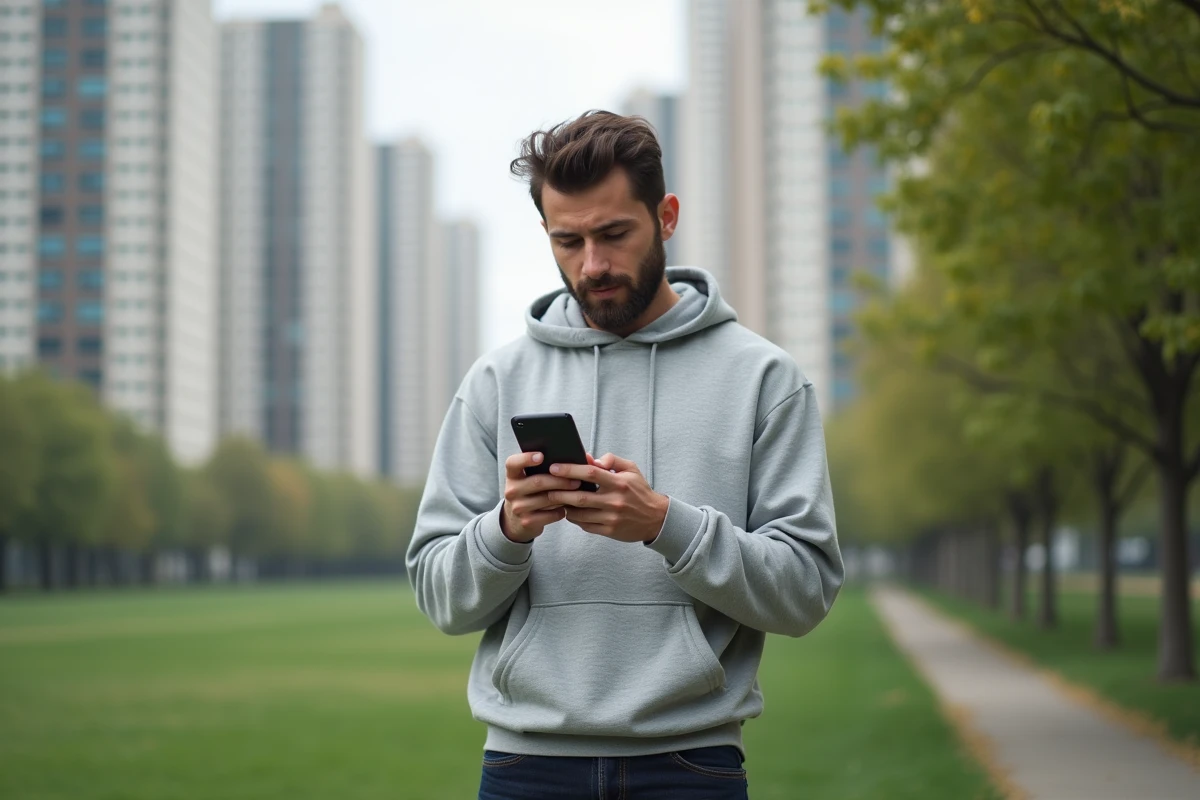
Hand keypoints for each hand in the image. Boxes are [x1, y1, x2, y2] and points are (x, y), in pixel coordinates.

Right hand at [501, 452, 582, 542]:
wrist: (516, 522)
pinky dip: (561, 511)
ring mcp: (518, 508)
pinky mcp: (527, 522)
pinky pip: (550, 515)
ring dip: (564, 496)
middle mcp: (511, 491)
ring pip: (547, 499)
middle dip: (560, 480)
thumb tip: (575, 460)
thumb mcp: (528, 480)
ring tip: (577, 493)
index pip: (513, 463)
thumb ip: (544, 469)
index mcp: (512, 476)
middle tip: (576, 480)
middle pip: (538, 482)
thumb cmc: (530, 493)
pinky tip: (567, 507)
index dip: (526, 458)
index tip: (542, 456)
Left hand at [545, 453, 669, 543]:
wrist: (656, 518)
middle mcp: (614, 501)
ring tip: (554, 500)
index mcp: (619, 483)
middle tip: (547, 487)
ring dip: (564, 507)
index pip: (591, 473)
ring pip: (580, 514)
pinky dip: (574, 519)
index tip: (554, 468)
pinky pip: (585, 526)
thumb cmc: (640, 491)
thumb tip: (589, 458)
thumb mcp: (631, 470)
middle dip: (559, 492)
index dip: (570, 469)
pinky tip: (569, 512)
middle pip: (580, 497)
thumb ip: (611, 460)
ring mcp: (611, 518)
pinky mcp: (609, 531)